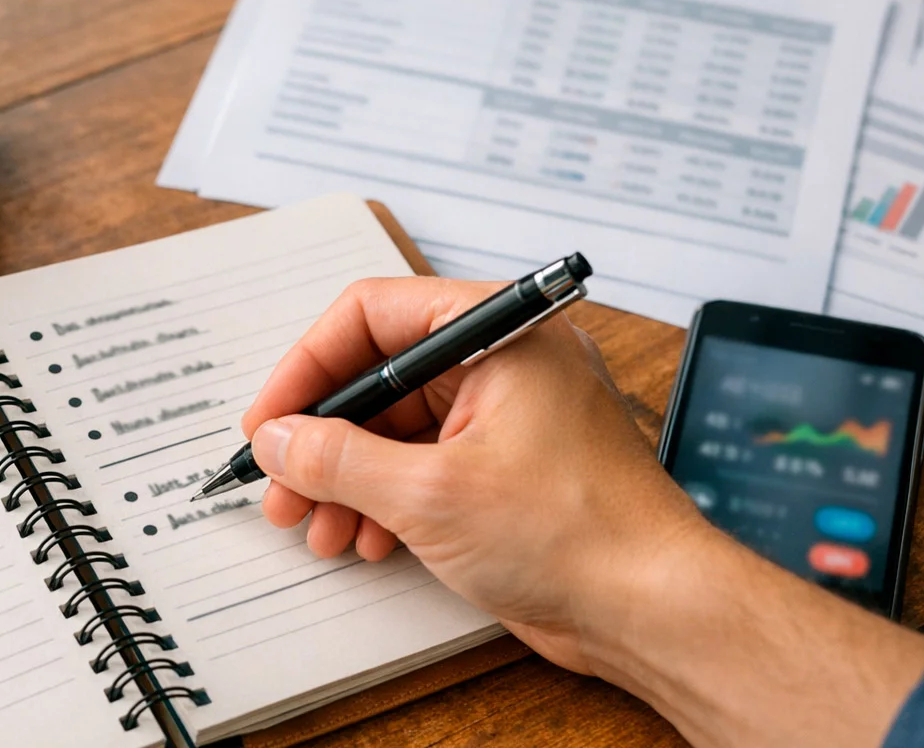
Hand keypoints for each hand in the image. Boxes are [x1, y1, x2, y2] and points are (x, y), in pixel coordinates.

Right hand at [242, 277, 923, 747]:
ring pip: (396, 427)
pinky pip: (423, 465)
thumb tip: (280, 440)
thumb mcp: (430, 494)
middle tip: (280, 483)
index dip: (309, 366)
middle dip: (323, 437)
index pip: (374, 315)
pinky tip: (364, 540)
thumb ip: (339, 459)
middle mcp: (503, 362)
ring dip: (346, 477)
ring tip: (315, 524)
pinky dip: (384, 499)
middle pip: (381, 376)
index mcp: (499, 332)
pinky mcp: (504, 468)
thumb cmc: (581, 533)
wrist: (653, 608)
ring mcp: (505, 416)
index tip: (270, 419)